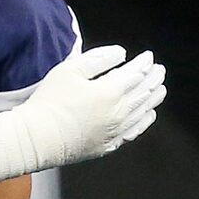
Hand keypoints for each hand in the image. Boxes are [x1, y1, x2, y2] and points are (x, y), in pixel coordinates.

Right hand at [9, 44, 167, 168]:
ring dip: (154, 98)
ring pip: (143, 112)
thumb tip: (121, 54)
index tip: (148, 56)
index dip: (143, 63)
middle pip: (143, 92)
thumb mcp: (70, 69)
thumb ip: (98, 58)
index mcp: (111, 91)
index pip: (135, 73)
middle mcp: (119, 112)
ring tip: (160, 89)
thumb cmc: (49, 102)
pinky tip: (148, 115)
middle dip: (153, 78)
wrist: (37, 138)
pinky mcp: (108, 145)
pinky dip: (145, 121)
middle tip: (159, 70)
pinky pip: (134, 131)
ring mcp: (115, 131)